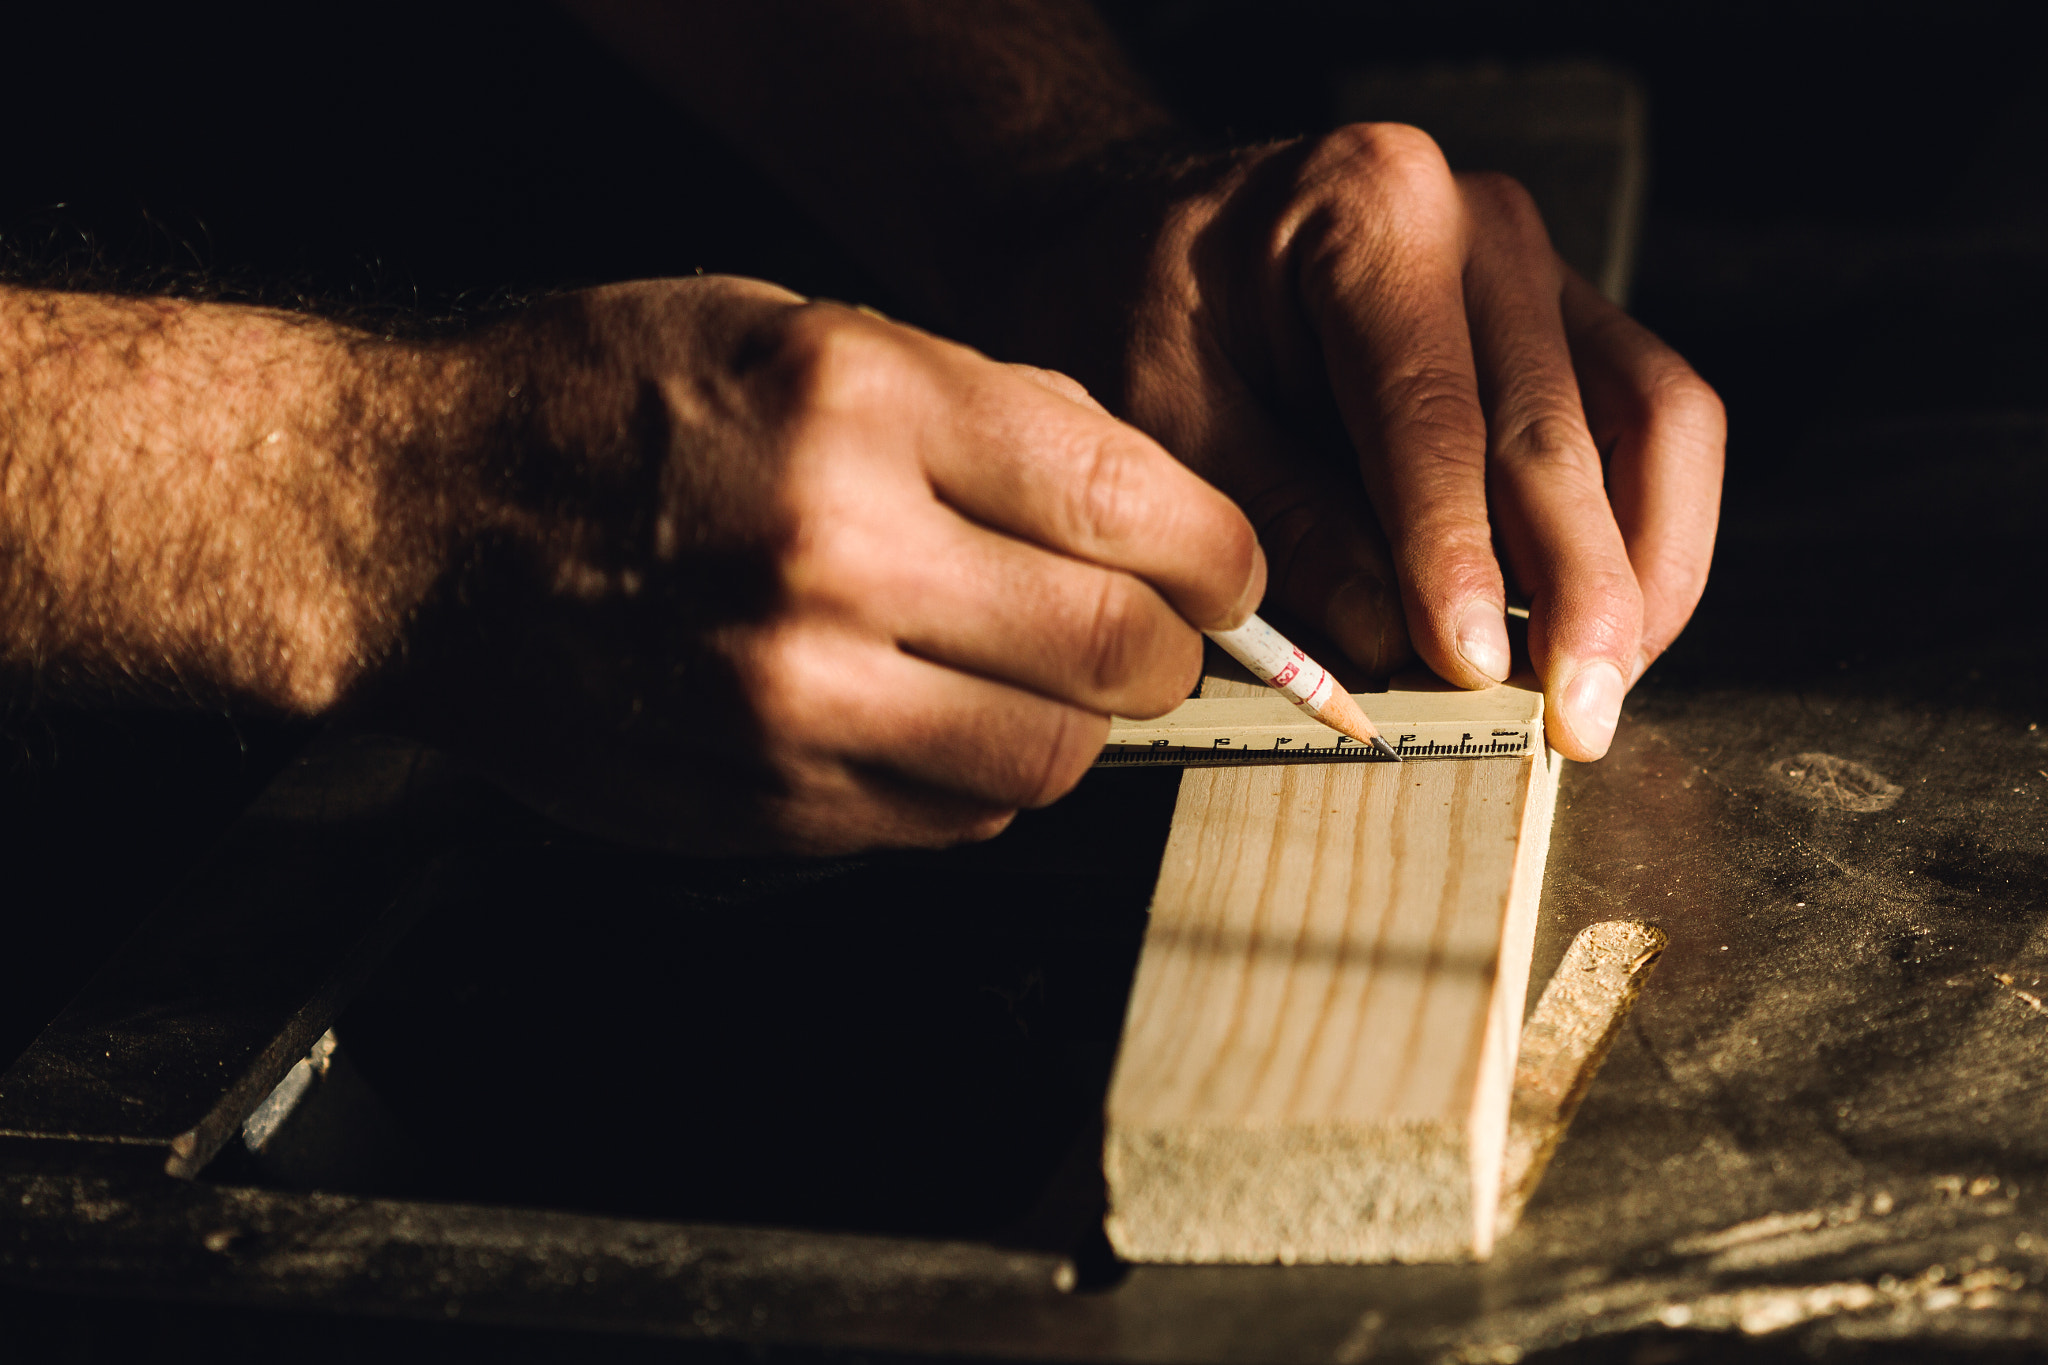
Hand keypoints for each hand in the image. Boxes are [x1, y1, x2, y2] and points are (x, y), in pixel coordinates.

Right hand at [402, 277, 1263, 853]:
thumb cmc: (602, 406)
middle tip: (1145, 633)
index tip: (1222, 572)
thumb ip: (986, 415)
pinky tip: (924, 715)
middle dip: (1169, 653)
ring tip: (1019, 672)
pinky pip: (954, 823)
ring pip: (1051, 764)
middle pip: (1121, 658)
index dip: (1221, 557)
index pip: (1139, 511)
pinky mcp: (765, 805)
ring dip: (1075, 726)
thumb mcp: (800, 328)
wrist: (417, 526)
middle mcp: (835, 559)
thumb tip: (1148, 511)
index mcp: (859, 406)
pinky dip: (979, 779)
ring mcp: (795, 701)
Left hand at [982, 124, 1724, 759]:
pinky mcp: (1569, 329)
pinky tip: (1607, 638)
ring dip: (1640, 573)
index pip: (1435, 409)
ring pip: (1655, 422)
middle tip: (1575, 720)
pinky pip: (1652, 428)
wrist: (1162, 253)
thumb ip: (1272, 518)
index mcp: (1368, 207)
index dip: (1457, 552)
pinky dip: (1647, 539)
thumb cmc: (1142, 323)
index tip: (1468, 665)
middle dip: (1578, 589)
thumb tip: (1390, 638)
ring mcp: (1540, 272)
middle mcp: (1481, 223)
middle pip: (1565, 423)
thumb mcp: (1156, 414)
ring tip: (1601, 696)